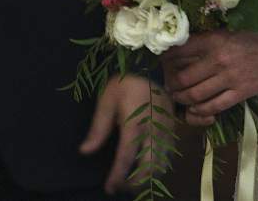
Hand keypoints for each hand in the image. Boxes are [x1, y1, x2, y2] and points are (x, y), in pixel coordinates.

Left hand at [79, 75, 171, 193]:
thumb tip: (85, 151)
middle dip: (135, 183)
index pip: (126, 158)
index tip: (109, 188)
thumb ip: (98, 128)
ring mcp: (165, 132)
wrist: (150, 69)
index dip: (117, 177)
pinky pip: (168, 157)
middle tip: (120, 186)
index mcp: (134, 125)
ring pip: (161, 165)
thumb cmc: (125, 83)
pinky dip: (158, 168)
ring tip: (131, 180)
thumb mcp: (106, 100)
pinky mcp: (172, 131)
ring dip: (148, 177)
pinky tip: (145, 167)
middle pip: (149, 168)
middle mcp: (153, 132)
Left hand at [161, 23, 257, 118]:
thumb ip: (207, 38)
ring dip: (183, 99)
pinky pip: (215, 106)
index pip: (178, 51)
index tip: (162, 64)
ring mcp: (230, 76)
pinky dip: (201, 111)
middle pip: (182, 77)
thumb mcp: (228, 27)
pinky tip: (196, 110)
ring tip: (179, 98)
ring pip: (195, 94)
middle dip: (171, 85)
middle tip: (169, 87)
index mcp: (212, 38)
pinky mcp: (242, 91)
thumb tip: (182, 45)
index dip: (165, 60)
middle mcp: (217, 58)